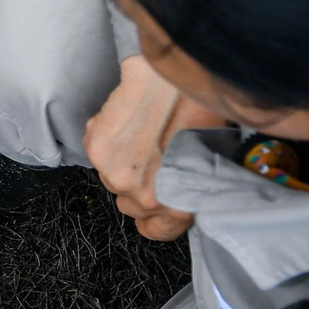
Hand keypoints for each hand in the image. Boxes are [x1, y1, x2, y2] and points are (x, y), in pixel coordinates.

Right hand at [83, 55, 224, 240]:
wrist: (176, 77)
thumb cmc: (203, 112)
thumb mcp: (211, 159)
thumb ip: (189, 186)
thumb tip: (180, 189)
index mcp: (177, 204)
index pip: (154, 231)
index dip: (157, 213)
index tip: (159, 198)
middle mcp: (145, 196)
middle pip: (129, 203)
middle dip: (138, 183)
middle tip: (153, 156)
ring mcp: (117, 175)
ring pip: (110, 178)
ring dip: (120, 161)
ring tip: (141, 134)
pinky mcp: (98, 149)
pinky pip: (97, 153)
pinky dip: (106, 138)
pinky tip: (127, 120)